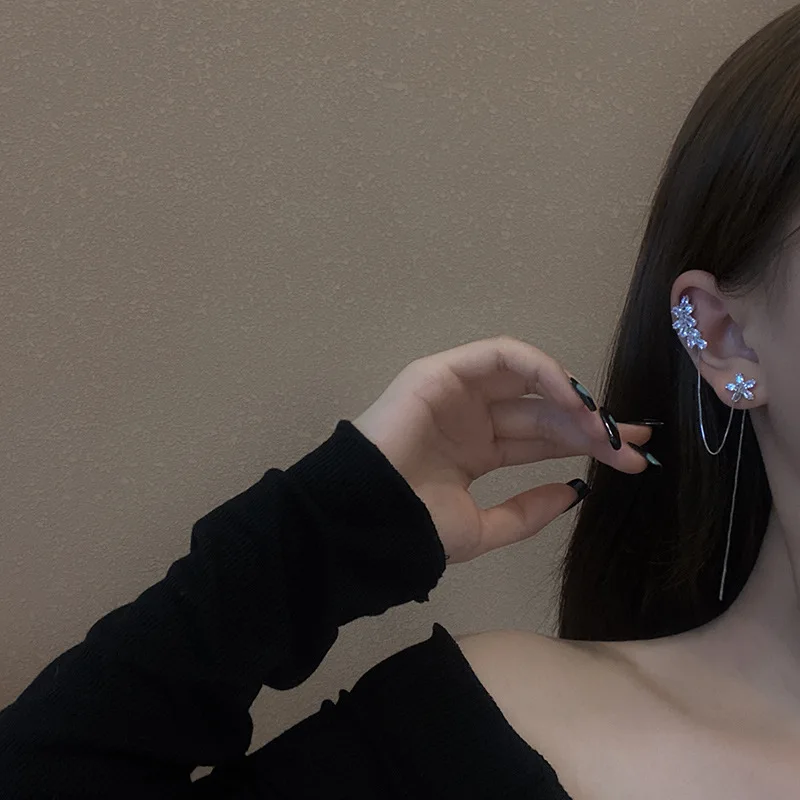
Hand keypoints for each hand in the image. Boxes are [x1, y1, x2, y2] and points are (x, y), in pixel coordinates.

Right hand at [352, 336, 653, 563]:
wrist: (369, 519)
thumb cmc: (416, 526)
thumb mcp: (484, 528)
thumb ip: (528, 512)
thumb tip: (576, 493)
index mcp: (478, 451)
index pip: (543, 441)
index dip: (587, 446)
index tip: (632, 460)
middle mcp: (473, 418)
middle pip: (544, 412)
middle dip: (592, 425)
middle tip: (635, 441)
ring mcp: (458, 391)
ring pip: (528, 381)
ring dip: (571, 398)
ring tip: (604, 426)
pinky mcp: (443, 371)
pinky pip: (500, 357)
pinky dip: (540, 369)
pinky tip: (571, 398)